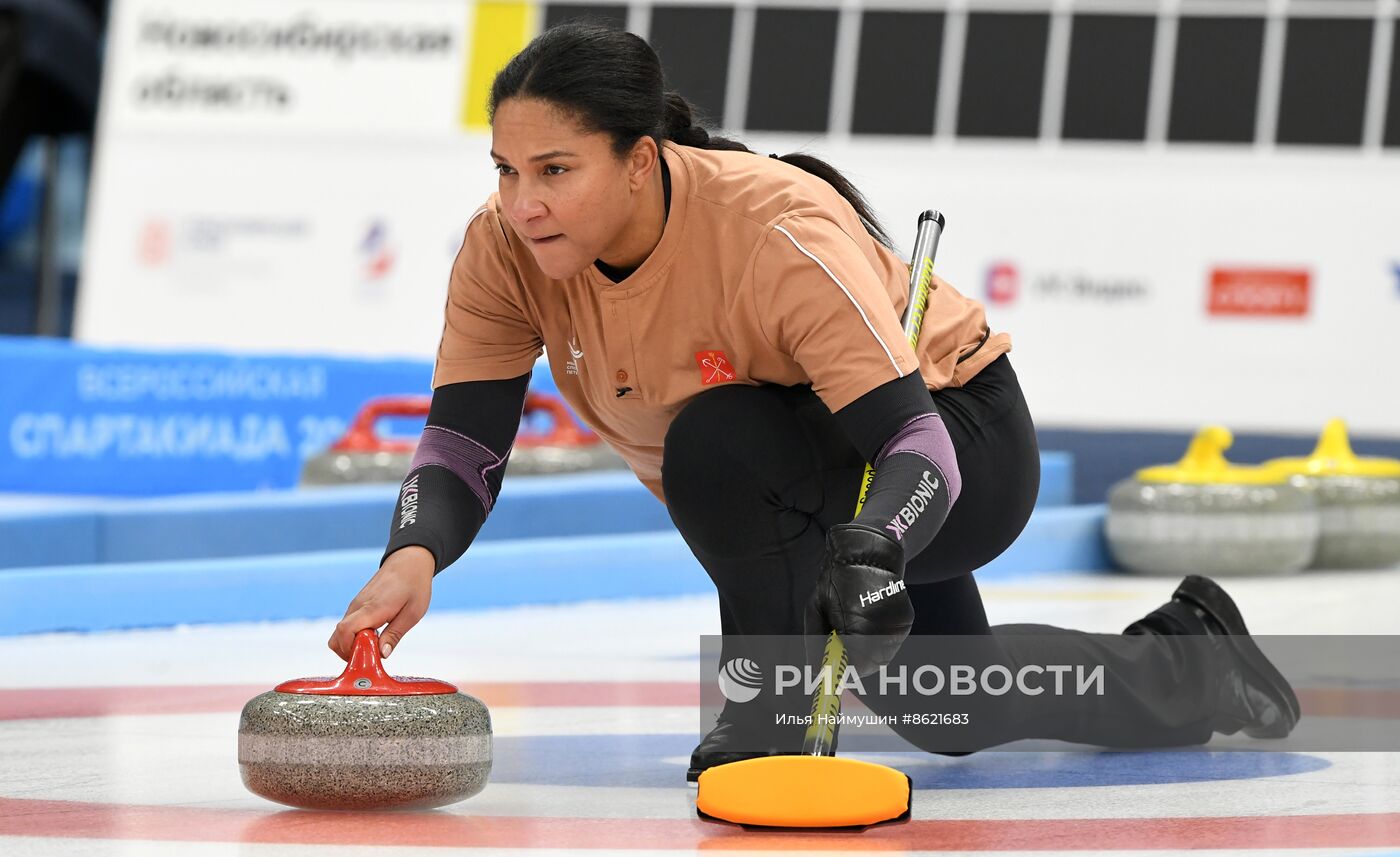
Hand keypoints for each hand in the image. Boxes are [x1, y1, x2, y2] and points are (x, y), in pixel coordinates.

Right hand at [328, 546, 434, 660]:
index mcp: (371, 609)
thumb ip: (395, 635)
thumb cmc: (414, 585)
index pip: (345, 632)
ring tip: (376, 643)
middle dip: (350, 652)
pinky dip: (356, 636)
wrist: (409, 562)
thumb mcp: (412, 613)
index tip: (371, 654)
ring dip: (353, 644)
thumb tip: (382, 655)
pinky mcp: (357, 606)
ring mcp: (355, 606)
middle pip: (337, 637)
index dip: (352, 650)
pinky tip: (375, 634)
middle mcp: (357, 607)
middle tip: (373, 653)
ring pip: (340, 633)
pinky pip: (348, 626)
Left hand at [803, 523, 913, 676]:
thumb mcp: (815, 607)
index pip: (851, 664)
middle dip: (854, 664)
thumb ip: (815, 641)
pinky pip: (890, 644)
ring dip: (866, 653)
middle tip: (841, 653)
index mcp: (856, 621)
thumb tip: (816, 671)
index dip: (841, 670)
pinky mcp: (906, 621)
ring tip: (853, 630)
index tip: (832, 671)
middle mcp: (882, 625)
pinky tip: (867, 624)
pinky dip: (877, 643)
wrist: (870, 551)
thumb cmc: (837, 578)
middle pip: (869, 665)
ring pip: (881, 657)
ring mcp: (897, 624)